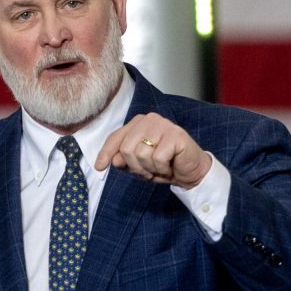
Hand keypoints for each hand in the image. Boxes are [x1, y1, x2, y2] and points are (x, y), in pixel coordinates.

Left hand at [94, 113, 212, 188]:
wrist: (190, 171)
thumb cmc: (163, 165)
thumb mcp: (138, 165)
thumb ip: (124, 160)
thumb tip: (113, 160)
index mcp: (137, 123)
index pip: (116, 138)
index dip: (106, 153)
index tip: (99, 167)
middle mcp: (149, 119)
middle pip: (126, 149)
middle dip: (136, 167)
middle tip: (149, 170)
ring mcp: (163, 125)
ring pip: (141, 154)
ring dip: (150, 169)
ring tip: (161, 167)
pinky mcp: (175, 134)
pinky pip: (157, 158)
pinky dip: (162, 168)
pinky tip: (170, 165)